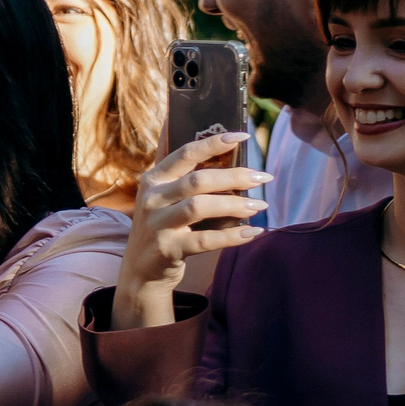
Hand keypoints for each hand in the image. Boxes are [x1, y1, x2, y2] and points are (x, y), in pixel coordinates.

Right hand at [111, 131, 269, 328]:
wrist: (141, 270)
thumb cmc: (162, 225)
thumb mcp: (163, 196)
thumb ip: (184, 173)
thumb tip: (219, 147)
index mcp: (154, 179)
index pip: (185, 153)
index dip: (214, 143)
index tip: (243, 135)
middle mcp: (152, 198)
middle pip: (197, 180)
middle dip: (234, 176)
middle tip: (263, 177)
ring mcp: (157, 224)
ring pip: (200, 207)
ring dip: (235, 205)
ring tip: (259, 206)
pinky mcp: (167, 249)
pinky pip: (205, 240)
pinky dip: (232, 236)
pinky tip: (252, 232)